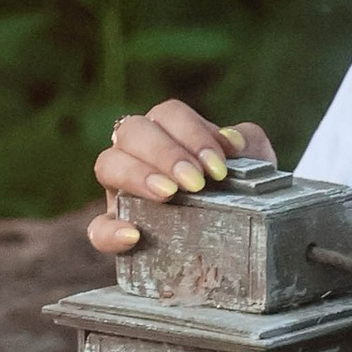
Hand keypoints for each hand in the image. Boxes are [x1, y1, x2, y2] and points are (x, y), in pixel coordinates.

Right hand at [88, 101, 277, 253]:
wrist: (245, 231)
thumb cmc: (242, 190)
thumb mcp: (254, 165)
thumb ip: (250, 144)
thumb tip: (232, 139)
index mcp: (169, 131)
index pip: (168, 115)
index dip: (191, 133)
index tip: (218, 166)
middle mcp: (139, 153)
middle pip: (133, 131)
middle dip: (164, 153)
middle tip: (195, 182)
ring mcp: (122, 189)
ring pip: (108, 164)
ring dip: (137, 175)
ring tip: (169, 195)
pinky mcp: (117, 228)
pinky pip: (97, 228)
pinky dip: (110, 230)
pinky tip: (134, 236)